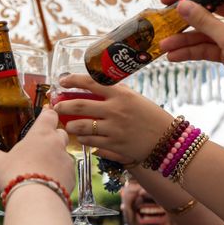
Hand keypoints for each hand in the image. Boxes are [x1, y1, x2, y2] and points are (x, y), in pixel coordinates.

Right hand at [0, 109, 74, 194]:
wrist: (35, 199)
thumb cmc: (17, 174)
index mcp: (41, 134)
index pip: (49, 115)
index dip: (47, 115)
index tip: (43, 119)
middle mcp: (57, 143)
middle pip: (61, 133)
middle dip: (53, 138)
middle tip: (39, 148)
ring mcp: (67, 160)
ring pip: (64, 154)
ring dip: (56, 158)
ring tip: (42, 170)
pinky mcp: (72, 176)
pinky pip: (67, 171)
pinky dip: (60, 175)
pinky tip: (48, 183)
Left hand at [52, 74, 172, 162]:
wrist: (167, 140)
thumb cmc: (151, 117)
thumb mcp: (135, 98)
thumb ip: (116, 93)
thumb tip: (95, 86)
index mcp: (120, 94)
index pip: (90, 82)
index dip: (72, 80)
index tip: (62, 81)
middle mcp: (115, 110)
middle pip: (79, 105)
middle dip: (63, 106)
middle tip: (56, 106)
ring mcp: (113, 128)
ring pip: (81, 126)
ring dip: (70, 125)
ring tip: (68, 124)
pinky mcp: (114, 144)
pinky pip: (90, 141)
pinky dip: (82, 138)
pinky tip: (82, 136)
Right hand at [159, 0, 223, 108]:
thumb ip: (204, 21)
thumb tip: (182, 6)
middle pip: (208, 11)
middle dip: (185, 18)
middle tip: (163, 17)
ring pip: (205, 33)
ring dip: (185, 40)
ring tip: (164, 46)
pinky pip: (207, 48)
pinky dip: (192, 52)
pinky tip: (175, 57)